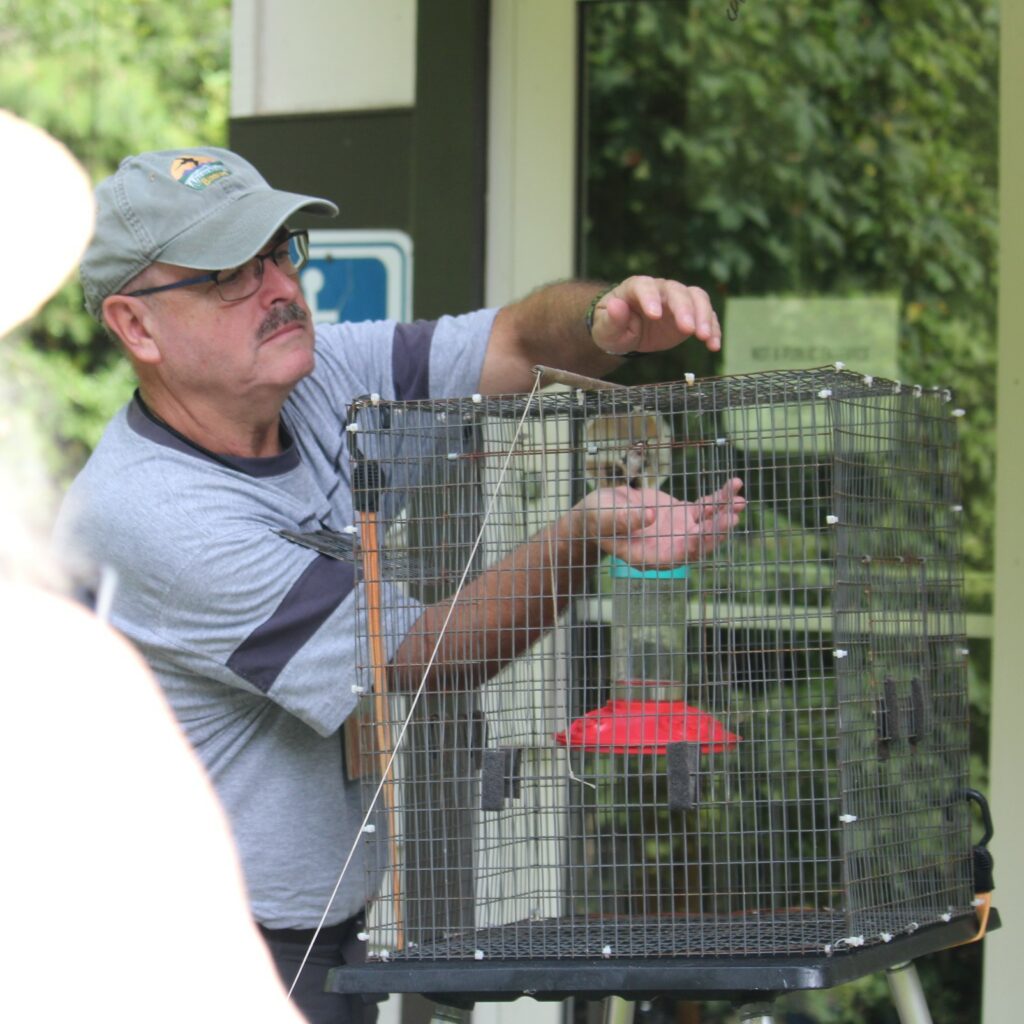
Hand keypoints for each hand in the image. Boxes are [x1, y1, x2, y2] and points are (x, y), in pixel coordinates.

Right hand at [574, 478, 744, 568]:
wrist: (599, 511)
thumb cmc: (597, 519)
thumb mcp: (604, 518)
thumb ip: (624, 519)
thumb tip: (650, 516)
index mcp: (650, 557)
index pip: (678, 556)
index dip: (693, 546)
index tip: (704, 533)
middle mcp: (670, 547)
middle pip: (700, 543)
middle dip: (717, 530)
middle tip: (731, 516)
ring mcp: (679, 531)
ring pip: (707, 525)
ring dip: (724, 513)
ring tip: (739, 499)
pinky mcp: (682, 515)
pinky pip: (705, 509)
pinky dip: (718, 499)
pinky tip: (733, 488)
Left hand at [590, 276, 720, 356]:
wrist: (626, 333)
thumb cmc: (613, 328)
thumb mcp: (605, 329)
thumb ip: (611, 319)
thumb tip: (617, 306)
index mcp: (635, 288)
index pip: (644, 287)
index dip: (650, 299)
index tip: (654, 316)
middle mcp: (659, 289)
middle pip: (676, 291)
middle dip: (684, 309)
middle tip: (689, 330)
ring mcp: (677, 300)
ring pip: (696, 298)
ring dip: (704, 316)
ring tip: (704, 338)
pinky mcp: (690, 314)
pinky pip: (706, 316)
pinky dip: (713, 329)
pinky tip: (713, 345)